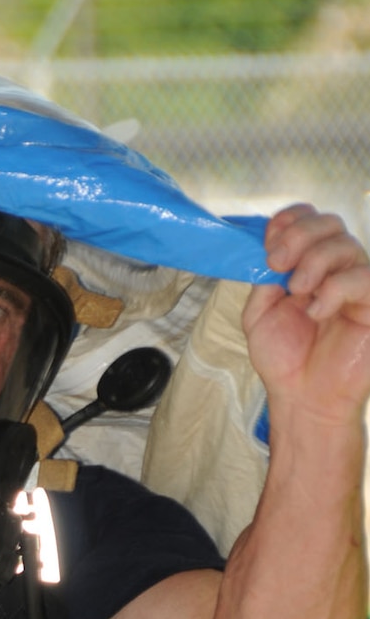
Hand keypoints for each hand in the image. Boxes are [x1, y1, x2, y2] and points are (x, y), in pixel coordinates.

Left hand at [244, 205, 369, 427]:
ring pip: (346, 245)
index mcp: (307, 265)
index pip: (308, 220)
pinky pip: (362, 278)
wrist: (303, 398)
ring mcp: (357, 284)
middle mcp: (336, 269)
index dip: (290, 221)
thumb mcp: (259, 315)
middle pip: (329, 224)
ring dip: (314, 262)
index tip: (269, 242)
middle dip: (299, 236)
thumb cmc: (285, 360)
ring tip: (297, 291)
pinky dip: (334, 289)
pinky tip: (317, 311)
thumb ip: (263, 279)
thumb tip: (270, 250)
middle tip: (277, 262)